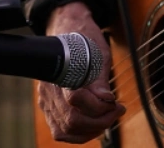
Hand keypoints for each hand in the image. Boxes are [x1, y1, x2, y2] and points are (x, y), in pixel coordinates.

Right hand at [38, 2, 124, 142]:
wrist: (68, 30)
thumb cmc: (85, 40)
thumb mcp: (98, 52)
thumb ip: (100, 78)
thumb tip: (106, 99)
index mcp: (61, 72)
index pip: (76, 101)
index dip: (100, 107)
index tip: (116, 102)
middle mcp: (49, 88)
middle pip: (71, 120)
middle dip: (99, 122)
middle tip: (116, 111)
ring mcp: (47, 99)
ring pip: (64, 130)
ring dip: (90, 131)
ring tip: (106, 119)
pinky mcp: (49, 106)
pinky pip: (60, 130)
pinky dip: (78, 134)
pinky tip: (93, 125)